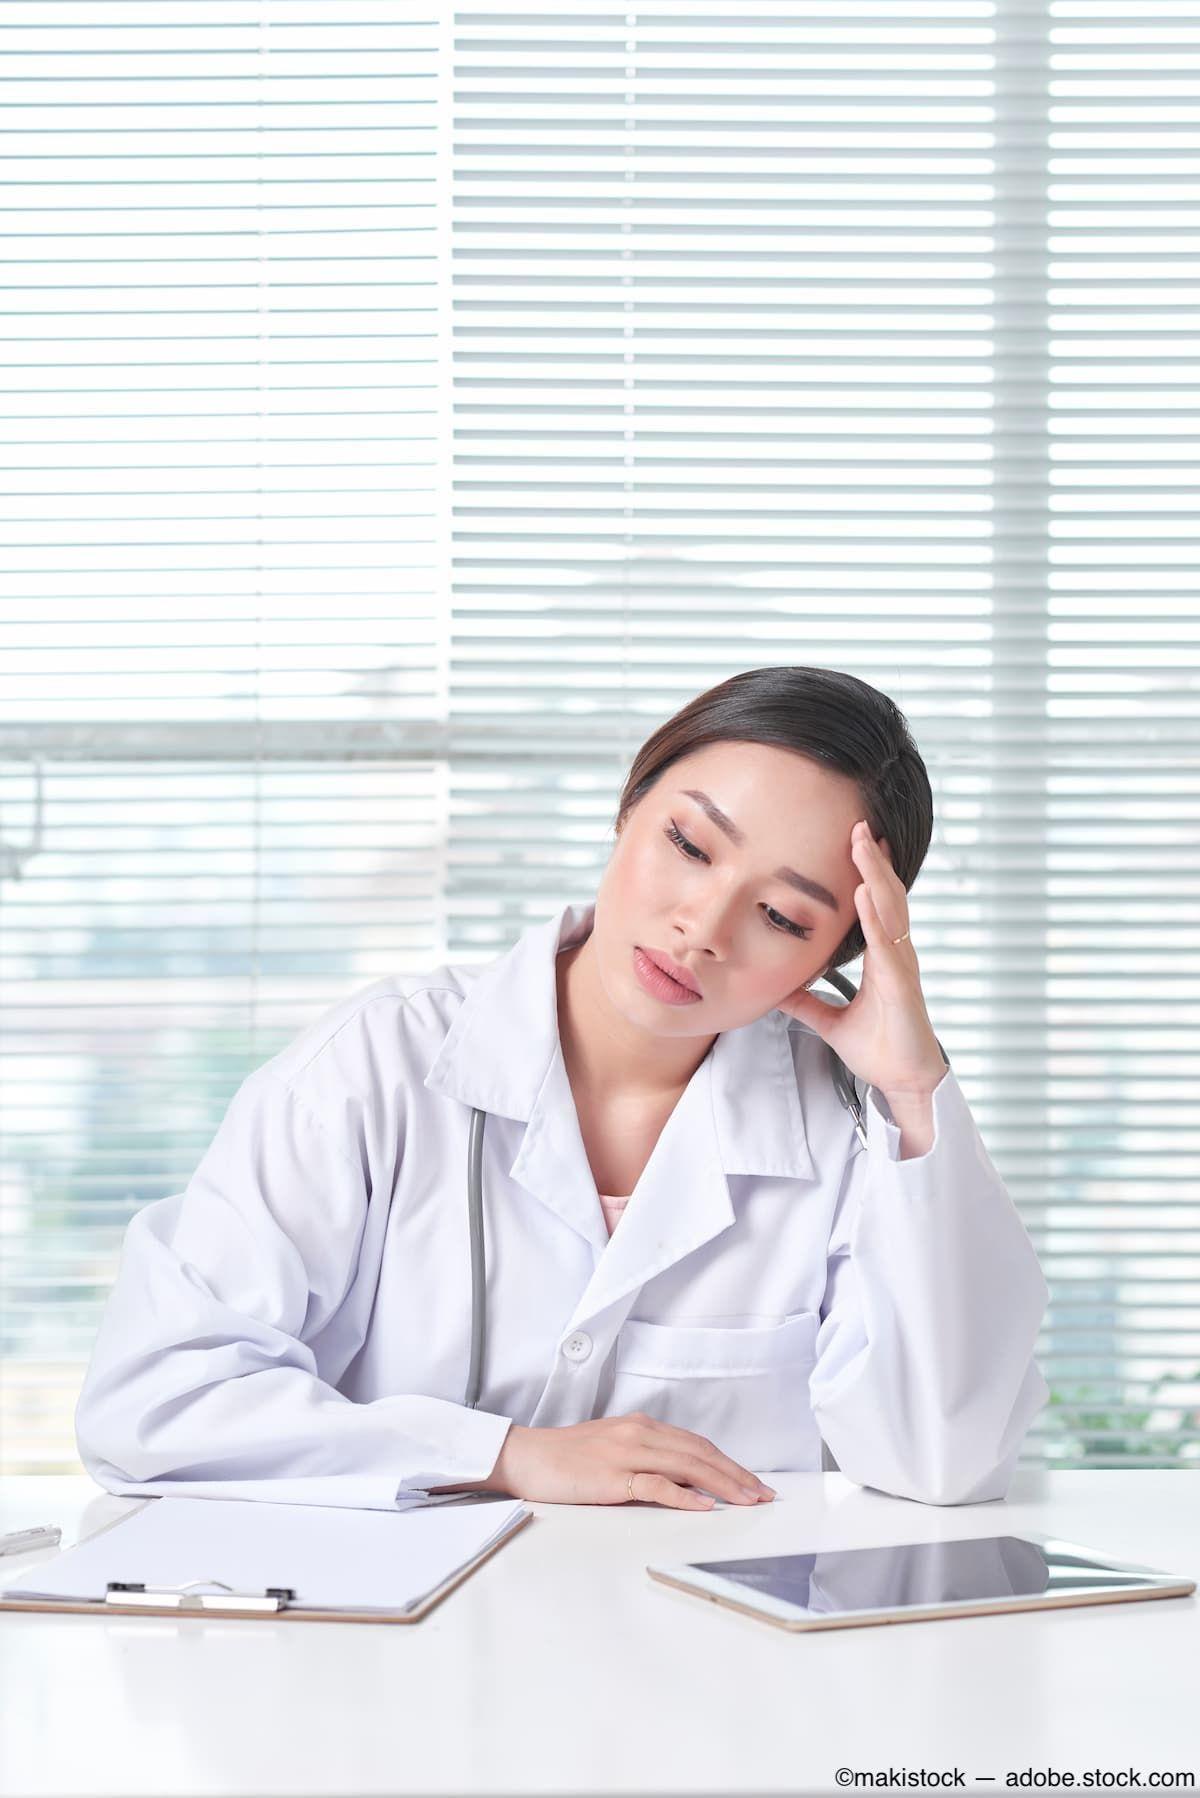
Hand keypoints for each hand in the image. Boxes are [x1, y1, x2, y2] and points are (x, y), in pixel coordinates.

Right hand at [445, 1417, 775, 1510]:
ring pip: (686, 1465)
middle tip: (764, 1495)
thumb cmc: (566, 1459)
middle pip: (700, 1453)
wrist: (525, 1456)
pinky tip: (704, 1505)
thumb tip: (685, 1482)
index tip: (753, 1483)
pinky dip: (683, 1494)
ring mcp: (626, 1453)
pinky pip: (655, 1484)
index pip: (697, 1444)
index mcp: (641, 1427)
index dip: (729, 1464)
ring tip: (747, 1500)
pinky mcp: (612, 1476)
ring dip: (722, 1483)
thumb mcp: (614, 1451)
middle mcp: (639, 1433)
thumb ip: (647, 1459)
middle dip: (737, 1475)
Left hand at [777, 818, 945, 1100]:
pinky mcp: (901, 986)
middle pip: (886, 897)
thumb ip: (808, 1003)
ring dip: (875, 874)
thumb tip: (779, 990)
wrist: (904, 1082)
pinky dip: (875, 917)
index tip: (856, 843)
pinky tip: (865, 893)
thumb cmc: (880, 1049)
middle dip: (872, 860)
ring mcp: (901, 967)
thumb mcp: (831, 1022)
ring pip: (890, 910)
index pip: (876, 905)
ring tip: (862, 843)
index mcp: (884, 958)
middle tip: (859, 825)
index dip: (868, 873)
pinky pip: (888, 944)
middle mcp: (897, 955)